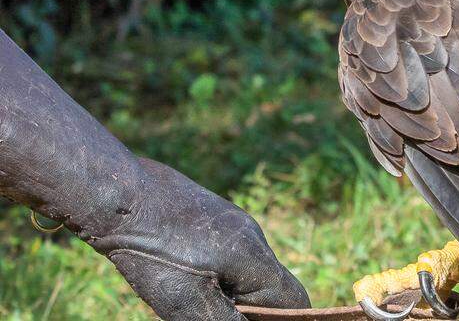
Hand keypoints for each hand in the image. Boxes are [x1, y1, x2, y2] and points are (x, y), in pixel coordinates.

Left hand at [85, 158, 309, 320]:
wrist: (119, 195)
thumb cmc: (152, 252)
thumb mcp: (186, 301)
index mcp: (255, 259)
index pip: (293, 300)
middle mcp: (252, 236)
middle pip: (272, 284)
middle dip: (254, 309)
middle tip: (221, 315)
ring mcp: (233, 221)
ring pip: (248, 267)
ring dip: (234, 291)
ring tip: (197, 300)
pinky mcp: (210, 214)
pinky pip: (228, 251)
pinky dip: (218, 272)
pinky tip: (185, 275)